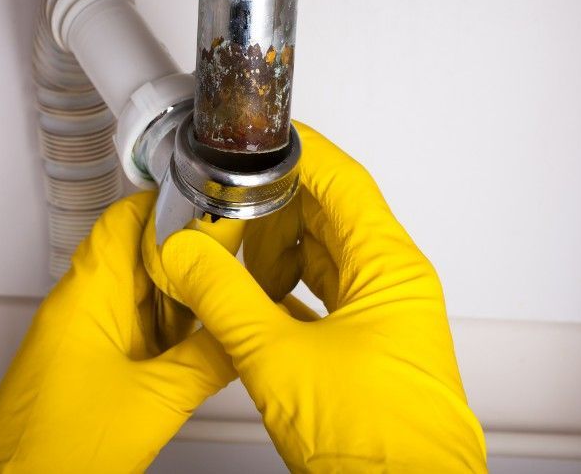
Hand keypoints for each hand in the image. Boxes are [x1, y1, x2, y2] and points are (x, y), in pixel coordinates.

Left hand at [0, 192, 234, 472]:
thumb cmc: (54, 451)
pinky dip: (169, 329)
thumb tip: (246, 336)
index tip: (208, 200)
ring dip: (180, 294)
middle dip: (185, 253)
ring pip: (141, 294)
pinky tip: (200, 338)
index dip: (164, 203)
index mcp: (87, 296)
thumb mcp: (155, 401)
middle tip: (233, 253)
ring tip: (225, 292)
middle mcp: (82, 307)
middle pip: (137, 255)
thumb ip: (208, 362)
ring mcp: (86, 335)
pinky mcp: (91, 363)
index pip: (122, 221)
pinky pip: (137, 329)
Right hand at [161, 123, 486, 472]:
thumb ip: (224, 300)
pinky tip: (257, 296)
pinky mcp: (370, 346)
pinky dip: (289, 288)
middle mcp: (393, 285)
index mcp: (388, 269)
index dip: (301, 152)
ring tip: (237, 248)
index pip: (345, 182)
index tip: (263, 137)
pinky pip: (326, 295)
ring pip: (328, 256)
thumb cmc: (378, 446)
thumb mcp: (280, 360)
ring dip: (282, 248)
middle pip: (334, 215)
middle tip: (233, 195)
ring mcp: (384, 316)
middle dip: (280, 202)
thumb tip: (187, 257)